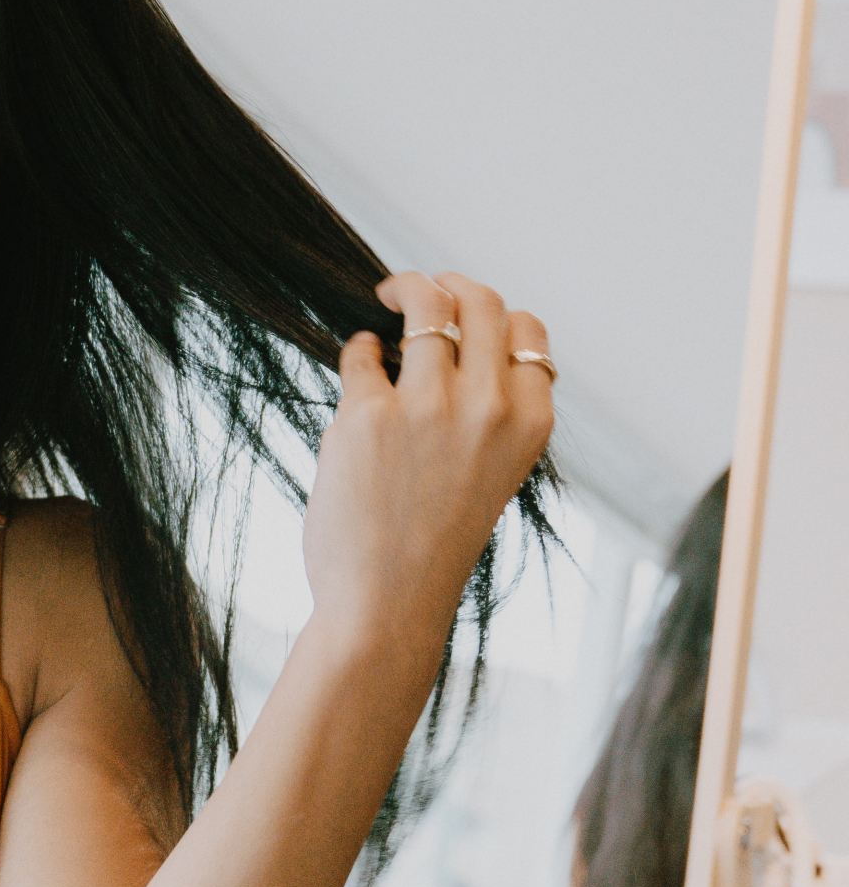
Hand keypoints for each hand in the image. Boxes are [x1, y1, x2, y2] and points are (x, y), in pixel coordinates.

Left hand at [302, 270, 554, 656]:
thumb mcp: (493, 473)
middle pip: (479, 301)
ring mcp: (428, 407)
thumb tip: (456, 340)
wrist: (388, 604)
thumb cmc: (433, 542)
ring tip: (384, 298)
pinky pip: (361, 352)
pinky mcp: (368, 414)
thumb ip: (492, 411)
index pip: (526, 331)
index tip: (465, 314)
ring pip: (424, 306)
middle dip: (447, 282)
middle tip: (418, 289)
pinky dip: (357, 349)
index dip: (493, 313)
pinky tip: (357, 362)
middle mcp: (488, 407)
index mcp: (529, 423)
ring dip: (402, 290)